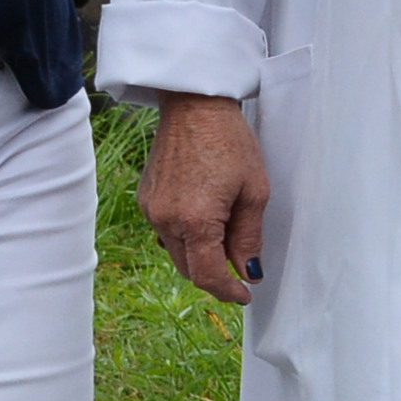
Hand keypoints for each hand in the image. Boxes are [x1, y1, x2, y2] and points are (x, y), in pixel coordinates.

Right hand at [143, 91, 269, 303]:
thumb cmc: (230, 142)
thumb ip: (249, 237)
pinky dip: (186, 237)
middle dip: (215, 275)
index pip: (208, 275)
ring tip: (227, 237)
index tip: (245, 294)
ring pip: (176, 253)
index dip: (228, 291)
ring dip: (200, 256)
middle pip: (189, 269)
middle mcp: (166, 220)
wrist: (195, 107)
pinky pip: (165, 232)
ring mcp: (151, 210)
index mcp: (195, 221)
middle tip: (241, 269)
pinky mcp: (146, 199)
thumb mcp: (254, 192)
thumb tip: (249, 271)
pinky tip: (206, 219)